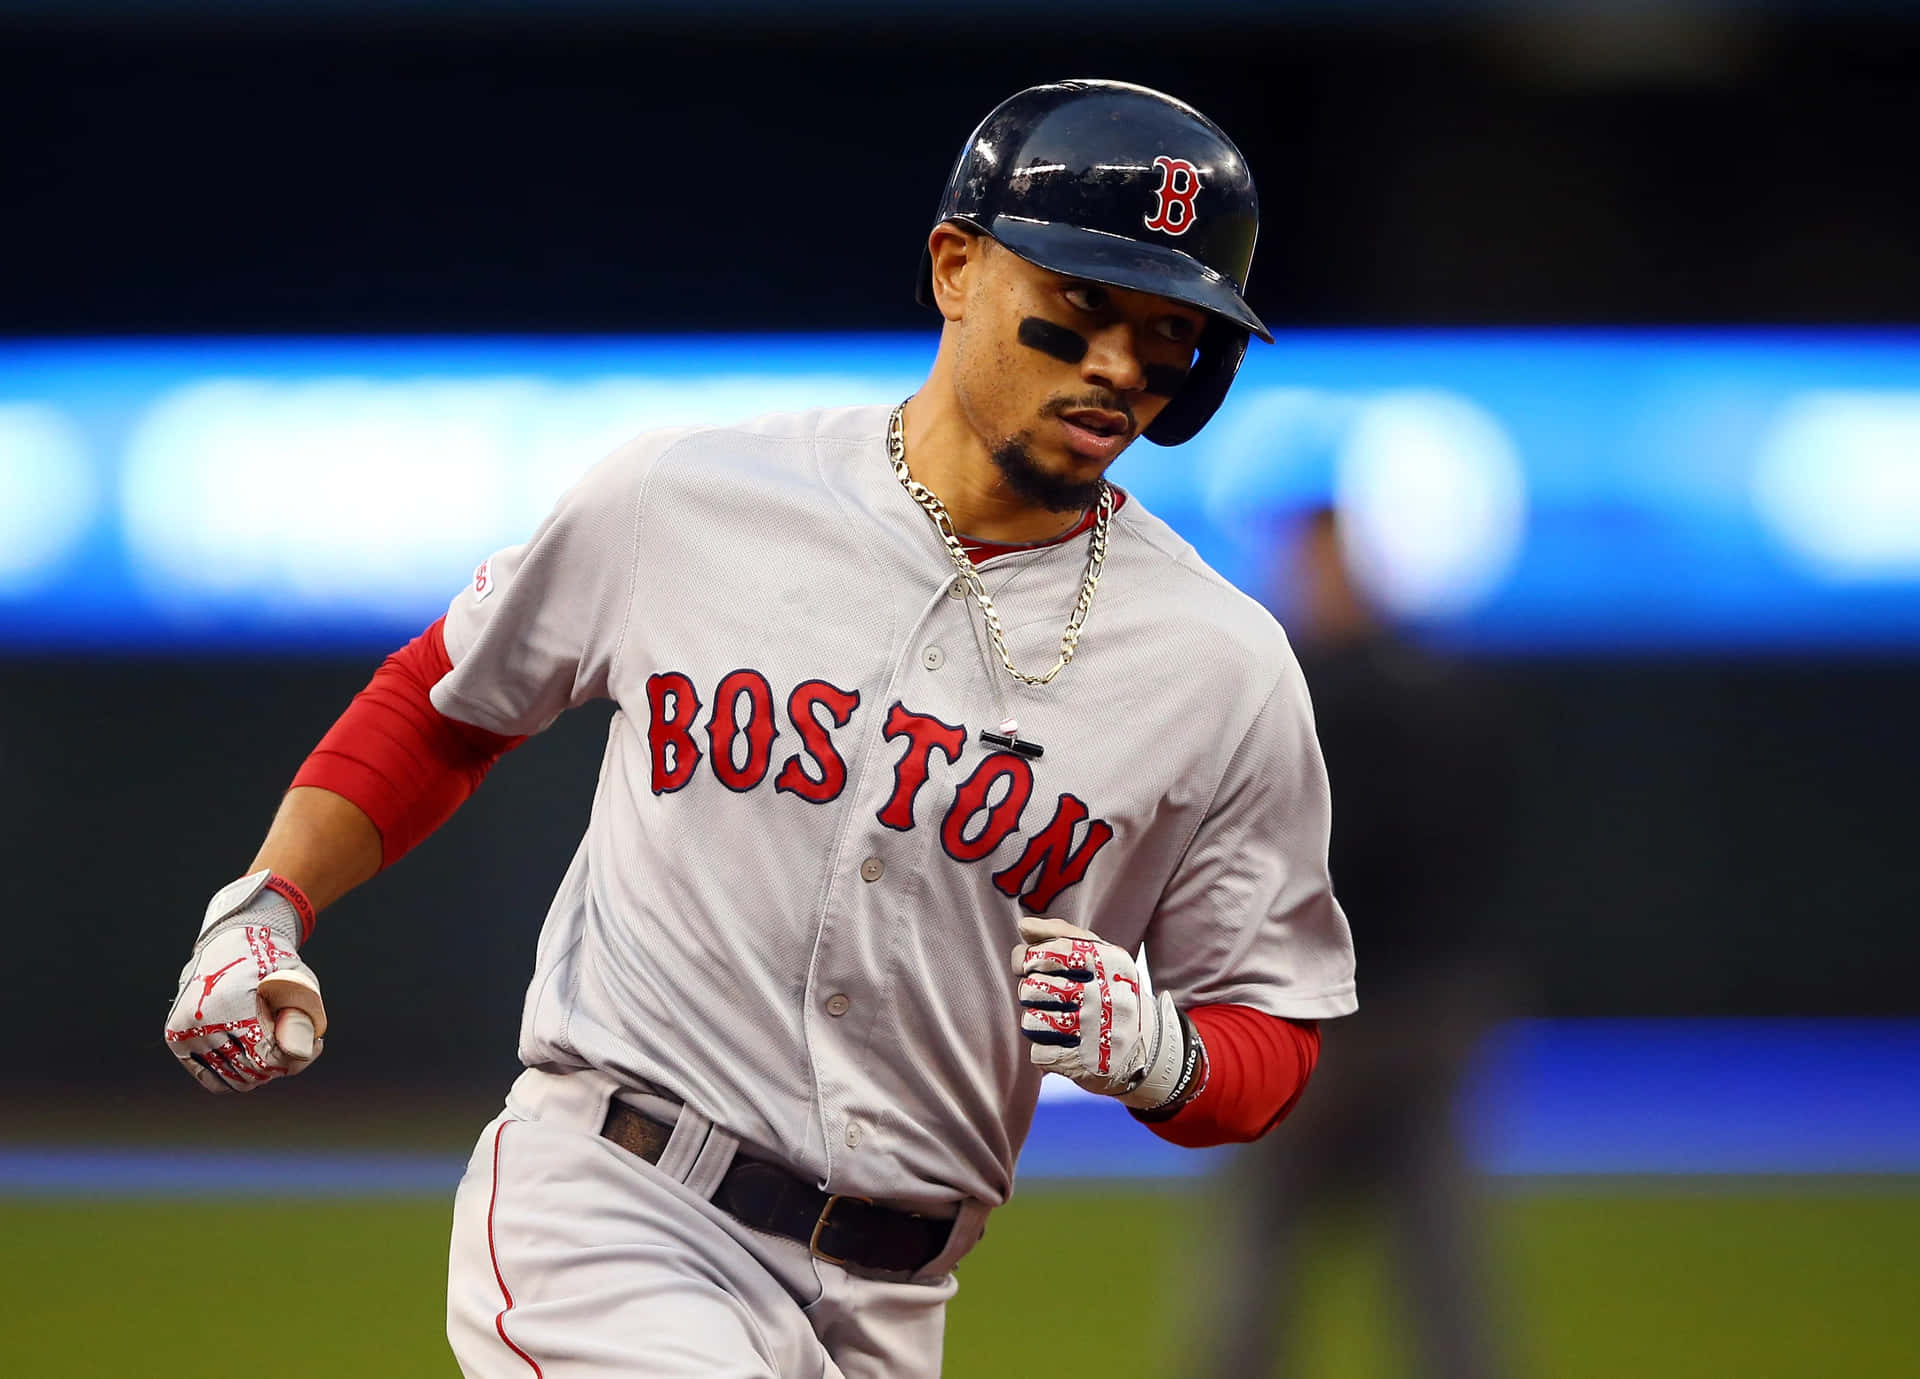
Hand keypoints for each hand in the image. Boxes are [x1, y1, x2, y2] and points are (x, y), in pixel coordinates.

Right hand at [164, 871, 328, 1092]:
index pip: (267, 1057)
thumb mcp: (296, 979)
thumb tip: (301, 1053)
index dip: (298, 1058)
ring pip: (232, 1079)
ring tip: (279, 1050)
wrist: (228, 942)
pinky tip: (256, 1060)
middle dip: (283, 1066)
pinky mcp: (176, 1039)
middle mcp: (199, 1021)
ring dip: (261, 1073)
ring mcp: (184, 1032)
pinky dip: (236, 1077)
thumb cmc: (269, 960)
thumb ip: (304, 1014)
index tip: (318, 1043)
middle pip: (250, 1071)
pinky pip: (210, 1078)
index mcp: (229, 1004)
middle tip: (299, 1047)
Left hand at [1010, 916, 1188, 1108]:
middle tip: (1049, 997)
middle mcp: (1105, 996)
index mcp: (1108, 963)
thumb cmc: (1112, 990)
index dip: (1028, 959)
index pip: (1051, 953)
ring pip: (1030, 1023)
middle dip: (1030, 992)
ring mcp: (1096, 1033)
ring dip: (1036, 1022)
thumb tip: (1023, 927)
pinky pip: (1039, 1053)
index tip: (1031, 965)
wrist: (1149, 1045)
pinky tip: (1064, 1044)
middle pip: (1031, 989)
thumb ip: (1059, 934)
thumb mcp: (1098, 954)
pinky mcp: (1086, 1064)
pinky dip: (1045, 1050)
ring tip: (1055, 1020)